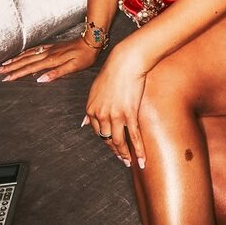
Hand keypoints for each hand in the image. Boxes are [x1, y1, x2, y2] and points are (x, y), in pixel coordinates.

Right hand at [0, 37, 100, 82]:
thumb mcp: (73, 67)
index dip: (17, 74)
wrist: (91, 40)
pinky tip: (21, 54)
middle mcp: (47, 54)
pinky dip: (25, 53)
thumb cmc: (85, 56)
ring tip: (4, 64)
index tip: (6, 79)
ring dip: (15, 60)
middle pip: (25, 61)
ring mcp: (49, 49)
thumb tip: (40, 79)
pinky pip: (35, 49)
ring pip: (28, 55)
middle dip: (11, 67)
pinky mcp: (52, 46)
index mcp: (51, 61)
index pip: (30, 69)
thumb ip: (57, 73)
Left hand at [84, 43, 147, 167]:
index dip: (105, 140)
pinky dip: (138, 150)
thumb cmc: (112, 72)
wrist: (126, 62)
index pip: (97, 131)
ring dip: (125, 155)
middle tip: (122, 158)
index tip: (112, 144)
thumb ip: (91, 108)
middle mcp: (101, 115)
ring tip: (129, 162)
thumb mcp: (95, 90)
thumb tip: (83, 123)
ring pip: (119, 141)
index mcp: (91, 109)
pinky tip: (141, 160)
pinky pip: (134, 136)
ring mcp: (115, 116)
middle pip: (107, 139)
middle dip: (115, 150)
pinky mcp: (129, 114)